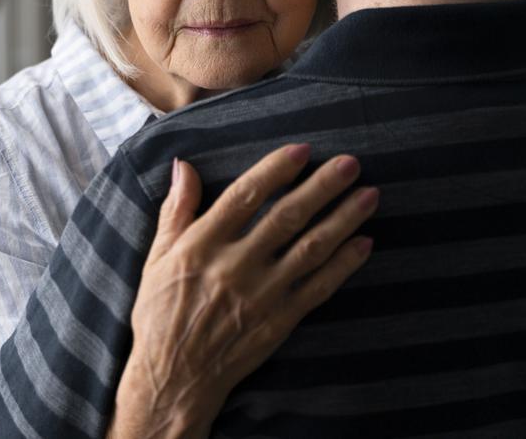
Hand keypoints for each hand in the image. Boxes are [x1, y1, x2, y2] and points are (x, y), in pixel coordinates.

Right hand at [112, 144, 377, 437]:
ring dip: (343, 220)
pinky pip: (319, 288)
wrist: (174, 376)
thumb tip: (182, 165)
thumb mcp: (157, 257)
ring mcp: (261, 295)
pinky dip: (344, 265)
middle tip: (351, 163)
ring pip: (310, 249)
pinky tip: (364, 243)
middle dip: (322, 187)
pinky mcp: (280, 321)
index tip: (302, 150)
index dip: (275, 170)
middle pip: (286, 217)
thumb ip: (175, 210)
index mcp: (201, 245)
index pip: (244, 196)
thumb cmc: (161, 312)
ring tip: (368, 195)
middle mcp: (234, 266)